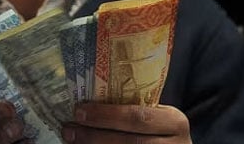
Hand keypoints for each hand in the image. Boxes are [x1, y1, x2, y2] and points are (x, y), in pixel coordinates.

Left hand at [61, 103, 191, 143]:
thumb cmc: (163, 131)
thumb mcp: (159, 118)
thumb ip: (137, 110)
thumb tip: (89, 103)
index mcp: (174, 122)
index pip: (138, 117)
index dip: (106, 115)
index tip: (79, 110)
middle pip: (129, 142)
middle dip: (94, 135)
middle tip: (69, 128)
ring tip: (72, 140)